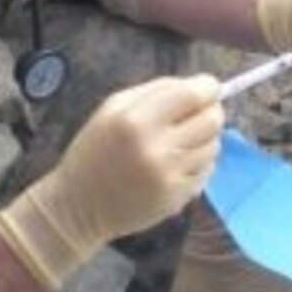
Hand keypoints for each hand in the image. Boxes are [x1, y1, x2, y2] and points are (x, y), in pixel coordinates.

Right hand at [0, 75, 224, 290]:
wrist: (78, 205)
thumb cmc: (95, 150)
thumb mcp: (112, 108)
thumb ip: (156, 91)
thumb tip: (202, 85)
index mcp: (135, 119)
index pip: (194, 94)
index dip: (208, 88)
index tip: (208, 89)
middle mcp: (155, 147)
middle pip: (212, 120)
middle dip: (210, 112)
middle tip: (196, 115)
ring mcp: (168, 176)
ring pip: (213, 146)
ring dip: (203, 140)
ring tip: (178, 143)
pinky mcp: (176, 198)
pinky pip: (207, 172)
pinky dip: (197, 165)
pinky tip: (175, 166)